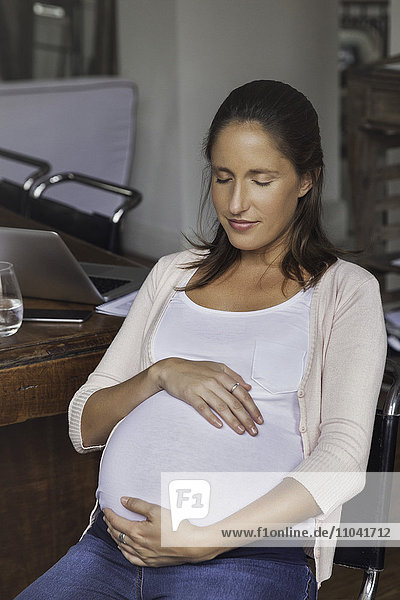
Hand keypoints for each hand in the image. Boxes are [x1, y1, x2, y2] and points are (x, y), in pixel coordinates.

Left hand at [103, 497, 222, 566]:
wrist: (191, 544)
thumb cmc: (176, 525)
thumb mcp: (156, 510)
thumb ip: (138, 505)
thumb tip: (123, 500)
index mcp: (137, 532)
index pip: (117, 523)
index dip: (110, 514)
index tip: (106, 508)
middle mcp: (137, 546)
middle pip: (118, 535)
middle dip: (110, 525)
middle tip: (107, 517)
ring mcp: (144, 555)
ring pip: (123, 546)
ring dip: (115, 537)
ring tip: (112, 529)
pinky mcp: (151, 562)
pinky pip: (131, 559)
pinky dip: (124, 552)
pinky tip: (123, 548)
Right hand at [151, 357, 262, 434]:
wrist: (171, 369)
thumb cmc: (195, 369)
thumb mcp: (216, 367)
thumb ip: (233, 376)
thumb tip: (248, 388)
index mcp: (222, 376)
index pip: (241, 394)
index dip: (252, 407)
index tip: (259, 419)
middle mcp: (214, 382)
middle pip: (234, 402)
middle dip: (246, 418)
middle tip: (254, 431)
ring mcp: (202, 388)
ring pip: (221, 407)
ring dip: (232, 420)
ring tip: (241, 431)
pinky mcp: (190, 395)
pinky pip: (203, 408)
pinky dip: (211, 417)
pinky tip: (219, 425)